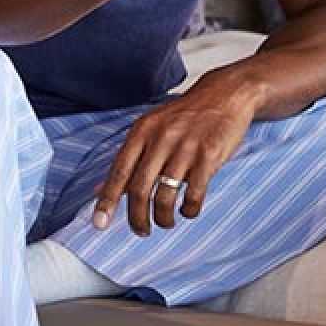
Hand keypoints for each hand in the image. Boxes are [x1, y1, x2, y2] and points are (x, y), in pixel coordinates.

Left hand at [91, 83, 256, 235]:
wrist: (225, 94)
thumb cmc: (185, 116)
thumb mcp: (151, 129)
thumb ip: (128, 159)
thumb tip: (100, 189)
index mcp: (143, 131)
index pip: (119, 171)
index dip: (108, 200)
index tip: (99, 224)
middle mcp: (162, 138)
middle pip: (140, 189)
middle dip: (137, 218)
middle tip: (140, 231)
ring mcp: (186, 147)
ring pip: (166, 196)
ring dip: (164, 218)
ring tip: (166, 222)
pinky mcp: (210, 155)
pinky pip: (194, 193)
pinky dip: (189, 209)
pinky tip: (188, 209)